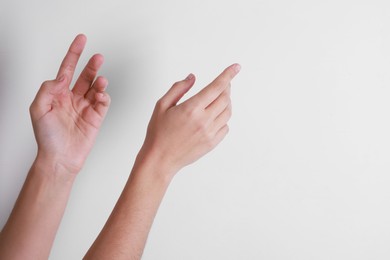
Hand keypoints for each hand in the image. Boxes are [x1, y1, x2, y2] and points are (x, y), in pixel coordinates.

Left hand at [29, 34, 110, 174]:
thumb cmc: (47, 137)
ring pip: (96, 87)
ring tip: (101, 81)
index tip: (81, 39)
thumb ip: (47, 89)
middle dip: (92, 65)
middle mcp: (73, 98)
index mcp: (58, 94)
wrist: (60, 158)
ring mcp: (86, 107)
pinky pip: (103, 102)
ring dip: (99, 81)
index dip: (74, 53)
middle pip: (84, 76)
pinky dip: (104, 96)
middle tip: (98, 57)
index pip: (67, 69)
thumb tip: (61, 78)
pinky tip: (101, 95)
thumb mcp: (38, 109)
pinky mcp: (96, 117)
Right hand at [139, 63, 240, 173]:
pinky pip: (225, 127)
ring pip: (228, 112)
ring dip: (226, 102)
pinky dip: (223, 118)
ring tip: (219, 98)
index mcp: (191, 109)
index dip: (228, 75)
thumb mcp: (162, 105)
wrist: (160, 159)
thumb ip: (178, 88)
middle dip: (226, 87)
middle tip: (223, 83)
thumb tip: (192, 77)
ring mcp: (210, 133)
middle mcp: (204, 120)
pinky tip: (215, 116)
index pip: (216, 87)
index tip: (236, 67)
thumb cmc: (158, 133)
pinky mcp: (212, 143)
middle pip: (225, 98)